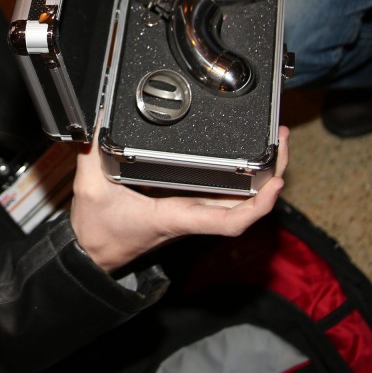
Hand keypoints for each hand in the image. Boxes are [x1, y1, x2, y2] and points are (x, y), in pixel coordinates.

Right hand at [69, 126, 288, 272]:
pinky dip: (242, 175)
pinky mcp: (187, 202)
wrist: (93, 253)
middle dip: (272, 174)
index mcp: (178, 215)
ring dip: (263, 173)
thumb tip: (98, 119)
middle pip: (248, 205)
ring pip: (241, 198)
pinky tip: (248, 154)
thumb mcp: (90, 188)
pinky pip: (225, 193)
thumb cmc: (98, 231)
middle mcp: (193, 214)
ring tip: (274, 138)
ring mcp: (193, 210)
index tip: (275, 182)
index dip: (258, 206)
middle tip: (281, 137)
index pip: (230, 220)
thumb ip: (93, 152)